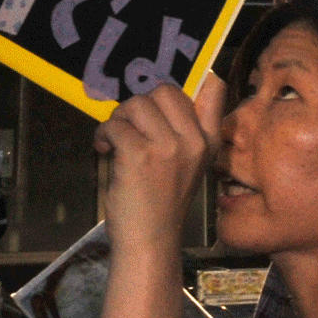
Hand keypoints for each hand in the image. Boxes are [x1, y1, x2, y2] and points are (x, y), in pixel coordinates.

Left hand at [93, 75, 224, 252]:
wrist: (150, 239)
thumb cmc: (162, 204)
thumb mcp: (187, 165)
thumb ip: (185, 132)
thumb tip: (160, 98)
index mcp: (209, 140)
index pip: (214, 89)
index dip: (195, 78)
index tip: (170, 95)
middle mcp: (194, 140)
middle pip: (164, 90)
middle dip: (139, 105)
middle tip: (129, 127)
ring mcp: (168, 147)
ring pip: (136, 105)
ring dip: (117, 120)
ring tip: (114, 141)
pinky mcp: (140, 155)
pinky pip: (115, 126)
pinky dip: (103, 135)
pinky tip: (105, 151)